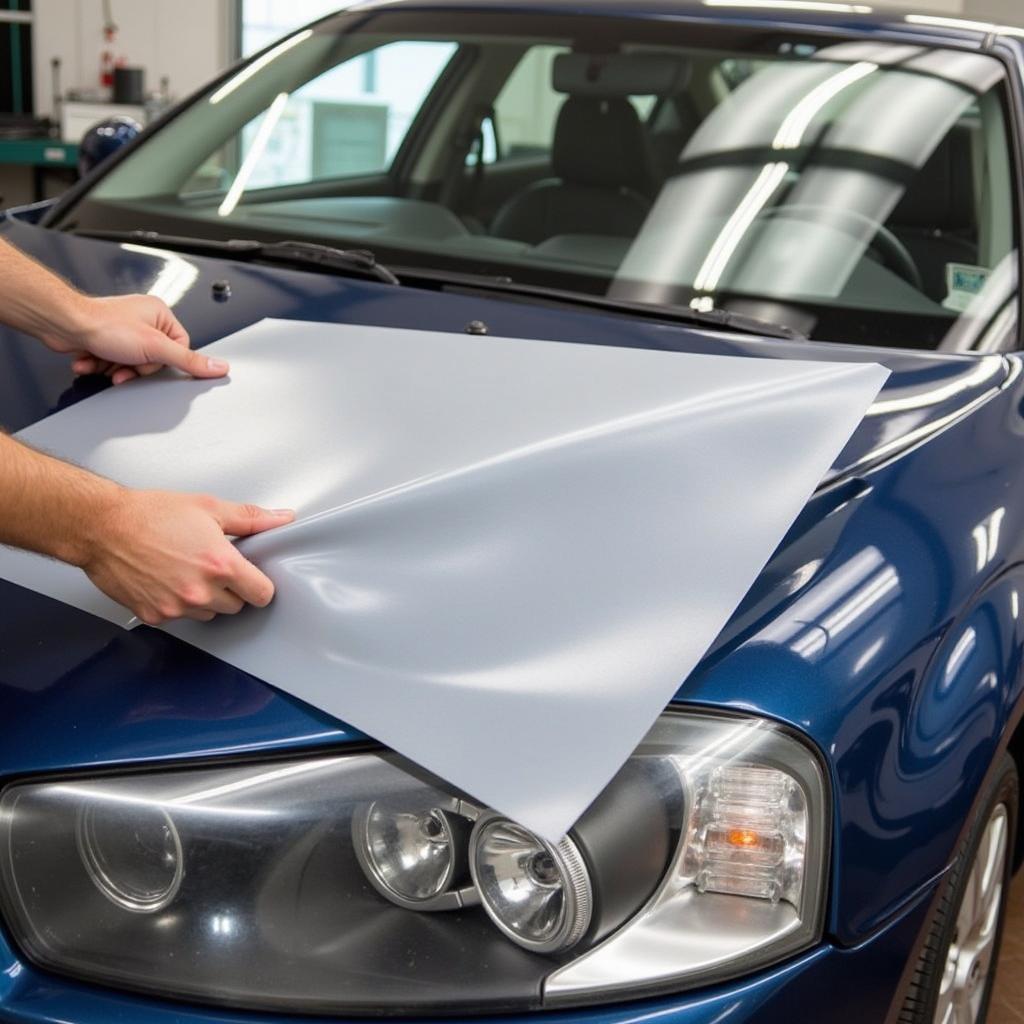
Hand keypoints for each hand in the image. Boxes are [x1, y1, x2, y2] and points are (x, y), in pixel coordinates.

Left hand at [48, 294, 228, 384]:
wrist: (64, 324)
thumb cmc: (103, 325)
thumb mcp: (155, 347)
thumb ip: (189, 360)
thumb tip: (218, 367)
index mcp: (160, 314)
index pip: (179, 348)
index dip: (162, 362)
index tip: (149, 361)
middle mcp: (143, 319)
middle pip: (154, 359)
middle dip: (135, 368)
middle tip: (124, 364)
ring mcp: (123, 329)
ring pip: (132, 363)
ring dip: (116, 368)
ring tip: (105, 362)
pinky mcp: (106, 339)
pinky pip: (113, 361)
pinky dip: (102, 365)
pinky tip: (93, 360)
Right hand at [83, 489, 294, 624]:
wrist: (102, 526)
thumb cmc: (150, 514)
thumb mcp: (208, 507)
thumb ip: (250, 518)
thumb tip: (281, 519)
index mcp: (220, 564)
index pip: (262, 594)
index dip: (259, 585)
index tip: (252, 577)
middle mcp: (200, 591)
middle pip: (236, 606)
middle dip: (231, 589)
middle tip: (212, 566)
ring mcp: (177, 607)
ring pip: (208, 614)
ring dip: (205, 598)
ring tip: (186, 569)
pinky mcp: (155, 616)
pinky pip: (180, 618)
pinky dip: (178, 603)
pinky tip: (167, 579)